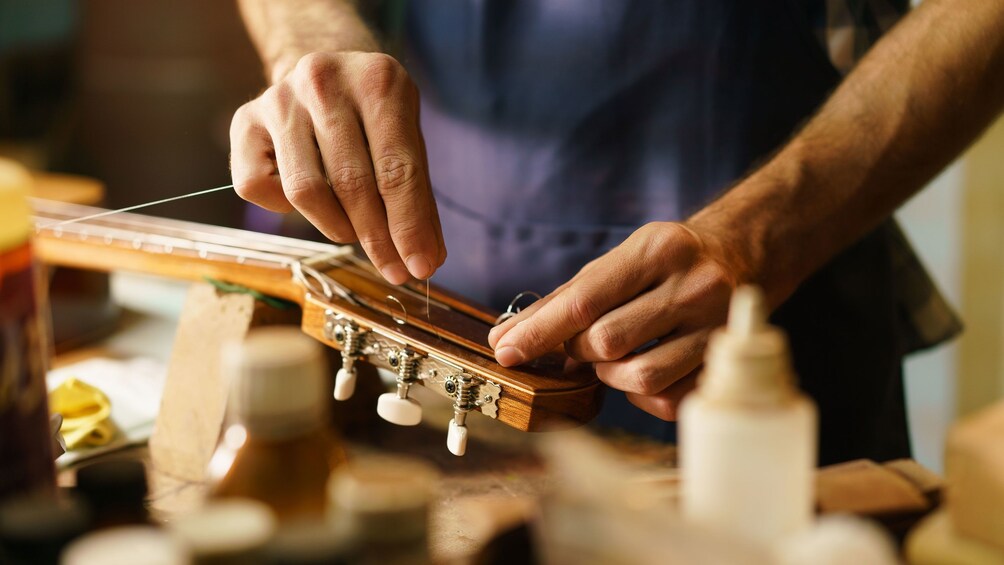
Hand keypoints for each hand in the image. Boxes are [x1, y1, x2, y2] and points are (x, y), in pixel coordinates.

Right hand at [230, 51, 445, 284]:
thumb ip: (417, 195)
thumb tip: (426, 258)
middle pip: (352, 183)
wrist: (326, 70)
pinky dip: (285, 209)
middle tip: (394, 269)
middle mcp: (323, 82)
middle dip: (377, 238)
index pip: (397, 169)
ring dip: (337, 226)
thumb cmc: (374, 117)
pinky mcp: (244, 121)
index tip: (420, 267)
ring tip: (355, 230)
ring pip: (305, 191)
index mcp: (377, 81)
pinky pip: (259, 187)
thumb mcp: (407, 139)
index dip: (408, 225)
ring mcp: (278, 99)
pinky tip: (310, 198)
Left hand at [487, 222, 746, 419]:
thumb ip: (562, 300)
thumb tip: (504, 339)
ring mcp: (715, 325)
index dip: (538, 332)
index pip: (584, 301)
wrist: (743, 255)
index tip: (506, 351)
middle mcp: (693, 284)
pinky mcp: (724, 360)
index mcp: (658, 250)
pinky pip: (668, 399)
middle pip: (607, 342)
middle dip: (580, 350)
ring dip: (610, 375)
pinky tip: (642, 368)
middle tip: (580, 344)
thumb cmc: (664, 263)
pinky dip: (641, 394)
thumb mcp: (619, 261)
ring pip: (640, 376)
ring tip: (612, 357)